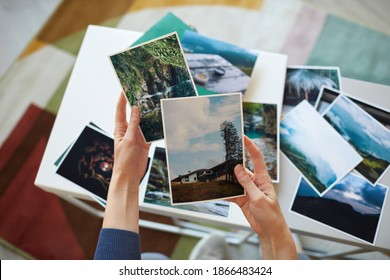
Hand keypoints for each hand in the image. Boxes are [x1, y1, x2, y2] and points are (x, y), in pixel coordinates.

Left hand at [112, 93, 149, 188]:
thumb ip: (133, 125)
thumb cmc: (123, 160)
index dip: (122, 99)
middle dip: (137, 103)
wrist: (129, 176)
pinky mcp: (145, 142)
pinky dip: (155, 126)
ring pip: (144, 121)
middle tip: (142, 91)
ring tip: (154, 103)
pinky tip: (160, 119)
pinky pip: (151, 131)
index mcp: (120, 128)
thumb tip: (135, 109)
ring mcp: (137, 136)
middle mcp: (129, 130)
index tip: (125, 88)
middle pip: (133, 113)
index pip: (120, 110)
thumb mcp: (128, 140)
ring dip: (148, 114)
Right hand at [230, 136, 296, 258]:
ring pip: (234, 181)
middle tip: (223, 156)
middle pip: (242, 169)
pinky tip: (218, 192)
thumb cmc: (271, 216)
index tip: (243, 137)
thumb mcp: (259, 198)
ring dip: (227, 180)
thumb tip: (238, 169)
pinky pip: (231, 193)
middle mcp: (255, 183)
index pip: (257, 158)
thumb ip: (247, 183)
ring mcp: (248, 191)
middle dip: (233, 163)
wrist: (270, 231)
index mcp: (263, 179)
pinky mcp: (242, 200)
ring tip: (217, 176)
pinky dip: (224, 193)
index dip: (250, 146)